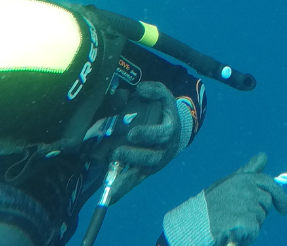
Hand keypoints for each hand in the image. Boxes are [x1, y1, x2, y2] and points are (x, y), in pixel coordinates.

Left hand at [109, 81, 181, 200]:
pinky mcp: (146, 171)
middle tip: (116, 153)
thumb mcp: (165, 96)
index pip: (161, 134)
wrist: (176, 130)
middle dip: (133, 156)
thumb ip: (155, 90)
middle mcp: (164, 150)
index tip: (132, 134)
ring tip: (110, 180)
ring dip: (126, 178)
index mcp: (169, 131)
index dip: (147, 135)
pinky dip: (123, 189)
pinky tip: (110, 196)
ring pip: (142, 173)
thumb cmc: (165, 112)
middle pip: (150, 158)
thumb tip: (140, 89)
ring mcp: (154, 163)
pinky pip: (134, 181)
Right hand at [162, 153, 286, 245]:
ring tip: (232, 222)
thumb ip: (248, 171)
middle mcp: (246, 188)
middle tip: (239, 216)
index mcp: (243, 177)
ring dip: (251, 224)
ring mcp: (246, 204)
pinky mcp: (245, 220)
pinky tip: (233, 232)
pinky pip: (255, 230)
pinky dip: (247, 235)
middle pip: (266, 203)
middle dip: (259, 212)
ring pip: (261, 218)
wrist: (194, 222)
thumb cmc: (212, 203)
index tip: (284, 211)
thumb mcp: (229, 183)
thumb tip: (264, 156)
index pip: (269, 183)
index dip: (280, 197)